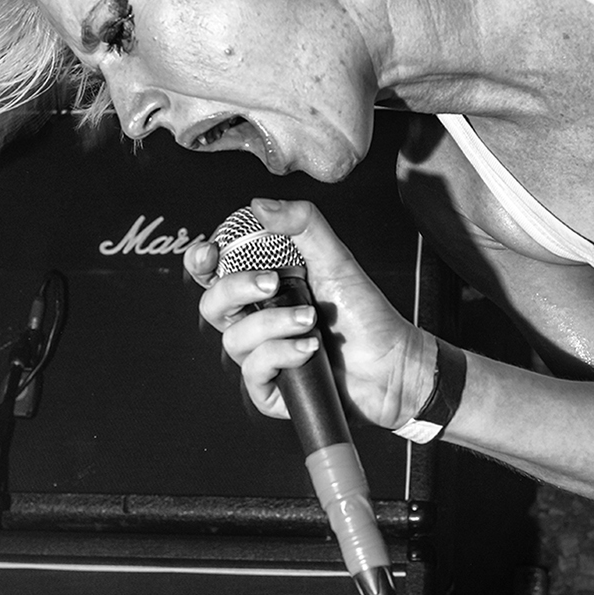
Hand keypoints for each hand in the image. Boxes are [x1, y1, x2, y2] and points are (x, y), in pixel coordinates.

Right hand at [186, 198, 434, 428]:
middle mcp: (257, 321)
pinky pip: (254, 372)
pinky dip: (282, 355)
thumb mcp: (336, 259)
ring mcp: (261, 356)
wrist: (392, 364)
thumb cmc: (365, 315)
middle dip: (237, 289)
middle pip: (213, 305)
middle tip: (272, 283)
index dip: (201, 261)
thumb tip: (259, 205)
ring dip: (274, 325)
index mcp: (263, 288)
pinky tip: (310, 349)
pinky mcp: (271, 390)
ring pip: (235, 340)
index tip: (212, 252)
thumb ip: (302, 225)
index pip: (214, 272)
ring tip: (311, 321)